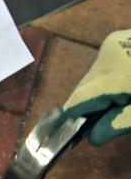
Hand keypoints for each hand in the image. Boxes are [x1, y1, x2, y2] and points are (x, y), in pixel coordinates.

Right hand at [59, 30, 130, 144]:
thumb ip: (119, 123)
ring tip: (119, 104)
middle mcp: (106, 55)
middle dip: (88, 109)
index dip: (67, 120)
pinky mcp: (120, 41)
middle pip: (84, 89)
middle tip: (96, 126)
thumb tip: (93, 138)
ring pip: (94, 78)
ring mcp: (114, 44)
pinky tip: (123, 90)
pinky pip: (105, 68)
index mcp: (112, 75)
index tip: (54, 135)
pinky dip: (108, 83)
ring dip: (99, 96)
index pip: (78, 101)